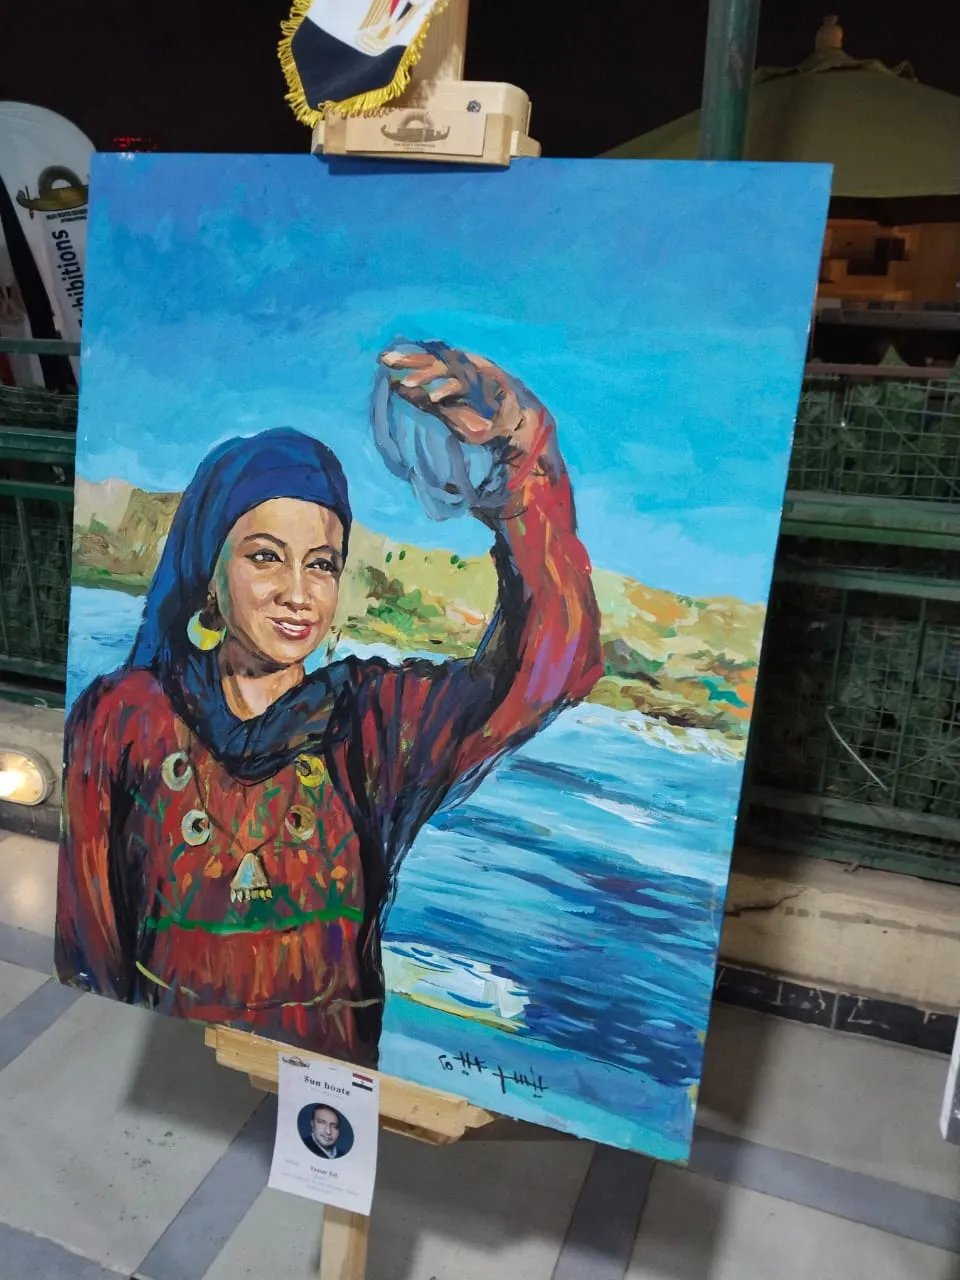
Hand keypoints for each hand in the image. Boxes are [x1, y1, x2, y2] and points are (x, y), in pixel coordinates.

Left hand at [379, 340, 544, 453]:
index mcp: (455, 372)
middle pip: (433, 359)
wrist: (519, 424)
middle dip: (410, 359)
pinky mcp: (485, 384)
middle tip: (385, 360)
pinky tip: (433, 398)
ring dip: (425, 375)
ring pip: (446, 370)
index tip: (382, 360)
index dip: (407, 359)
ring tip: (406, 384)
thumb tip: (397, 389)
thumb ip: (424, 399)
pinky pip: (462, 386)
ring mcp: (475, 374)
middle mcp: (464, 369)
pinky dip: (447, 390)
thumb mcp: (447, 410)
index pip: (428, 361)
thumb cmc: (483, 418)